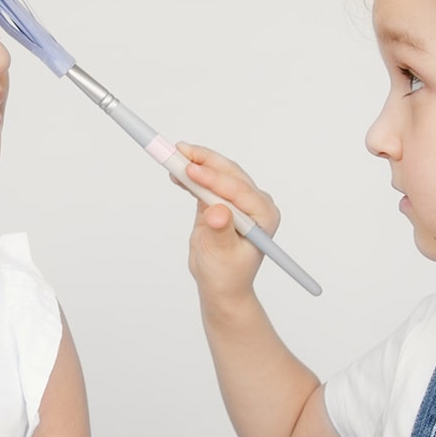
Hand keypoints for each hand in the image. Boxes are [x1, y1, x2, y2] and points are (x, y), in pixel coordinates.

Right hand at [177, 143, 280, 301]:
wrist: (221, 284)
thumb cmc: (227, 275)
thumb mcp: (222, 255)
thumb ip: (220, 231)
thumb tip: (217, 211)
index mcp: (263, 215)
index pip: (237, 189)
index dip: (213, 177)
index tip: (190, 169)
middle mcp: (255, 203)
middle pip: (228, 173)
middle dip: (203, 161)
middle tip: (176, 152)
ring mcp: (239, 199)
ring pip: (218, 172)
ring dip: (195, 163)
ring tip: (172, 156)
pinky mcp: (222, 199)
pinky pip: (207, 182)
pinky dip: (191, 175)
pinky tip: (176, 171)